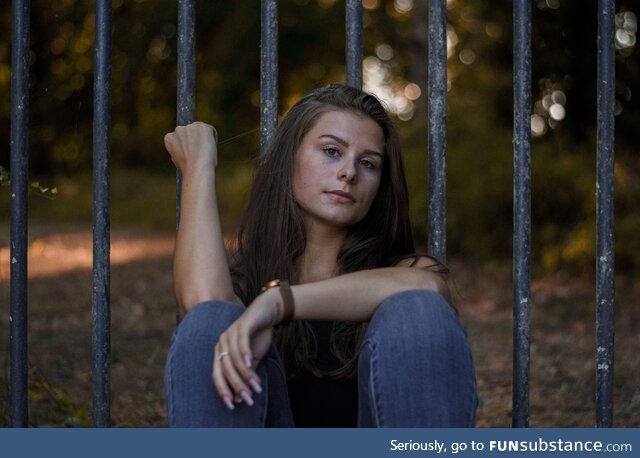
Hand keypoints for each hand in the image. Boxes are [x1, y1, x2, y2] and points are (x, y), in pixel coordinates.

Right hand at [164, 122, 217, 173]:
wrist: (196, 169)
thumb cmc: (189, 169)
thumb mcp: (178, 159)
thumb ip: (181, 150)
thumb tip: (188, 150)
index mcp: (169, 138)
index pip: (181, 137)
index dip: (188, 145)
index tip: (192, 153)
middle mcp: (178, 130)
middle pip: (191, 132)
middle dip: (196, 139)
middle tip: (200, 153)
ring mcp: (190, 127)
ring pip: (201, 130)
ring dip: (204, 139)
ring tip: (204, 152)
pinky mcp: (202, 127)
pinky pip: (211, 131)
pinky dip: (213, 139)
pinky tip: (209, 149)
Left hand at [212, 288, 281, 409]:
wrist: (267, 312)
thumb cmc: (258, 336)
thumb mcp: (252, 359)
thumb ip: (246, 375)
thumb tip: (239, 398)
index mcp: (220, 352)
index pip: (217, 375)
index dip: (223, 390)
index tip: (231, 405)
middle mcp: (221, 343)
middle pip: (225, 369)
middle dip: (237, 385)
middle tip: (248, 398)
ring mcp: (230, 333)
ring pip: (234, 358)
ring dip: (246, 374)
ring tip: (257, 385)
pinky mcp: (242, 324)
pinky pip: (241, 341)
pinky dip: (245, 353)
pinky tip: (251, 362)